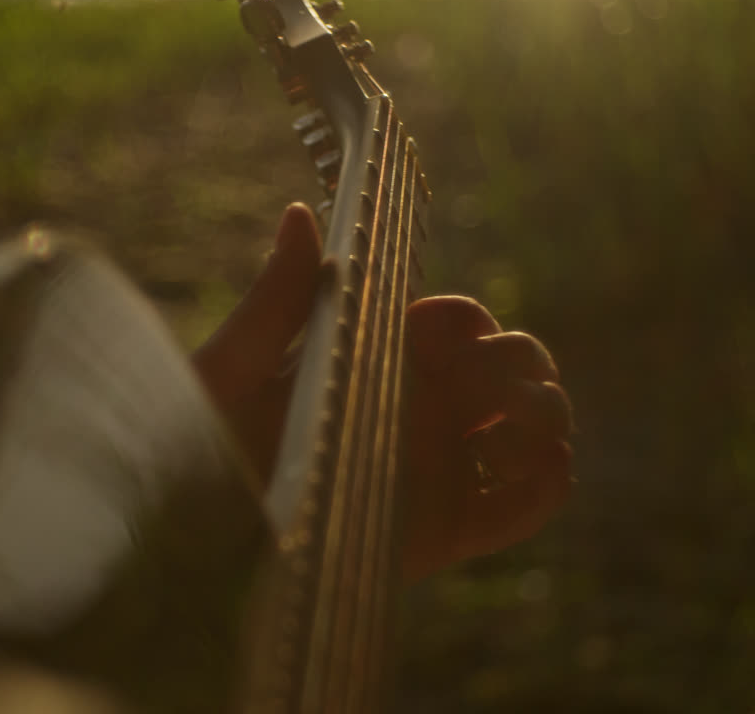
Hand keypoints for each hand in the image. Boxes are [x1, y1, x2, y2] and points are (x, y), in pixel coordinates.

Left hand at [192, 203, 572, 581]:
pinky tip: (532, 465)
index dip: (473, 320)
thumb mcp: (236, 366)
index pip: (460, 320)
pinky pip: (526, 507)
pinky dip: (552, 483)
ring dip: (548, 415)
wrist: (202, 541)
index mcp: (377, 355)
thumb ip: (279, 297)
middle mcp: (418, 406)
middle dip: (527, 364)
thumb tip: (301, 213)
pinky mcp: (448, 530)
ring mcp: (438, 466)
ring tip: (512, 432)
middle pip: (513, 366)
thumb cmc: (203, 445)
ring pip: (534, 428)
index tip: (452, 336)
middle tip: (501, 390)